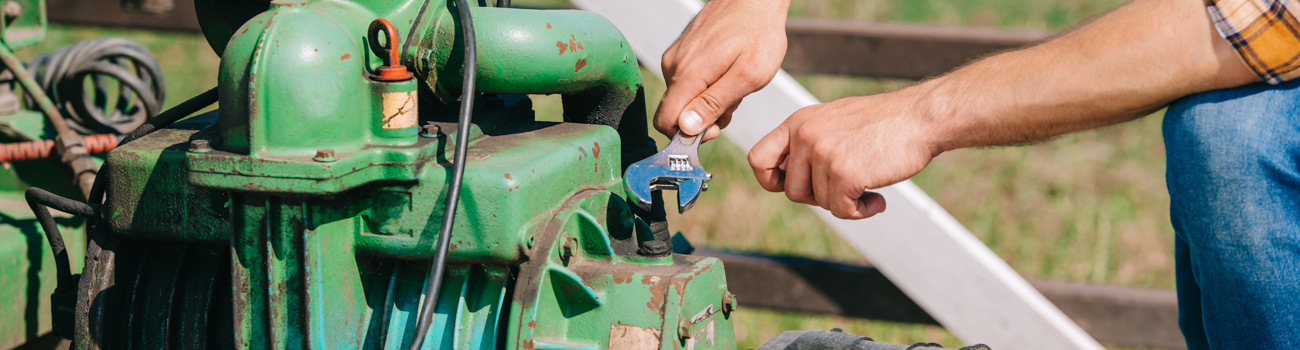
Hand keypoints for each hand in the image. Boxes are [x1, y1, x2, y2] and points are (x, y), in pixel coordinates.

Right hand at [654, 0, 789, 140]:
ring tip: (735, 84)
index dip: (687, 136)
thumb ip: (714, 104)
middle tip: (733, 104)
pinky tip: (728, 73)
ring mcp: (676, 56)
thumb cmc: (759, 33)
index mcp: (687, 75)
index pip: (665, 122)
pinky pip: (688, 81)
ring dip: (708, 102)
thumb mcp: (747, 76)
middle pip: (676, 112)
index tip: (716, 129)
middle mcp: (674, 66)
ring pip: (684, 97)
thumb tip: (685, 128)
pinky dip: (707, 86)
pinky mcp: (682, 50)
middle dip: (703, 118)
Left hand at [747, 91, 940, 218]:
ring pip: (819, 203)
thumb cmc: (884, 123)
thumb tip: (789, 182)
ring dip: (844, 203)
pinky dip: (860, 212)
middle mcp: (805, 135)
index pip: (758, 160)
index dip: (772, 181)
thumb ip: (810, 144)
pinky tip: (877, 199)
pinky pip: (841, 211)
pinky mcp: (844, 172)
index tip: (791, 187)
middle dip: (819, 197)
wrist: (921, 116)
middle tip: (846, 187)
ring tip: (868, 188)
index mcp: (799, 122)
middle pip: (792, 191)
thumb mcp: (834, 121)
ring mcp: (823, 153)